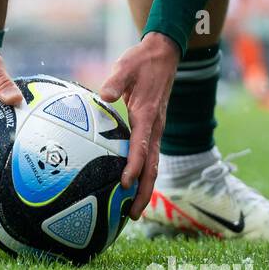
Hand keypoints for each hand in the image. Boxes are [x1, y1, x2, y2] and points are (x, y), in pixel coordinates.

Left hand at [99, 32, 180, 218]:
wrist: (164, 54)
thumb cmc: (141, 61)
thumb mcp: (126, 67)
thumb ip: (115, 82)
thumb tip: (104, 95)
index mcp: (147, 116)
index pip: (141, 148)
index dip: (134, 167)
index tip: (124, 184)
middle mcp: (155, 128)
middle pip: (152, 167)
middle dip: (143, 192)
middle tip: (132, 215)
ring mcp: (156, 130)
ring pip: (153, 165)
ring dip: (145, 188)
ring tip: (132, 211)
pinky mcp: (152, 129)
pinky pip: (149, 156)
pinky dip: (143, 174)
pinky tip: (130, 186)